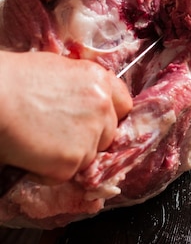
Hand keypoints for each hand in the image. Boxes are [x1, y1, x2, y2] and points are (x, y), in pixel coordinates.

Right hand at [0, 51, 131, 183]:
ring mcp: (89, 137)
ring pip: (87, 158)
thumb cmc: (14, 80)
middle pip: (107, 135)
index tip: (94, 121)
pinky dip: (47, 171)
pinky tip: (29, 153)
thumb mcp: (56, 68)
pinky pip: (65, 174)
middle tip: (56, 134)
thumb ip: (80, 87)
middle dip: (87, 139)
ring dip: (66, 156)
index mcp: (99, 81)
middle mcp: (101, 108)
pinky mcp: (71, 161)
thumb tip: (83, 100)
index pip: (123, 105)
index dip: (108, 116)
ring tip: (37, 140)